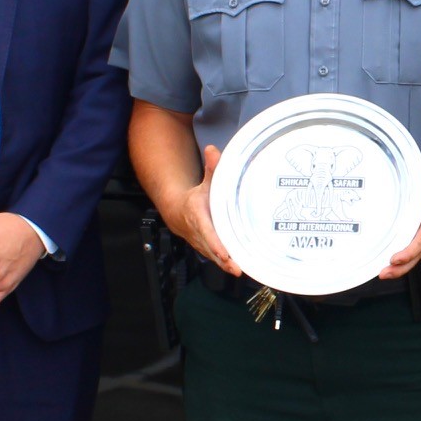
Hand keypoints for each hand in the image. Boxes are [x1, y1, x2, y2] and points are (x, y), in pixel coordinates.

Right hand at [165, 143, 238, 276]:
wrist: (177, 212)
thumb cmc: (196, 197)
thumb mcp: (205, 182)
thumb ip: (212, 168)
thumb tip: (213, 149)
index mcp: (198, 217)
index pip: (207, 232)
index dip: (215, 243)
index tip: (225, 253)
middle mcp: (199, 233)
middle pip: (213, 249)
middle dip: (225, 260)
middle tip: (238, 268)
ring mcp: (202, 244)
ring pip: (215, 258)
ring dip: (228, 266)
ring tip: (243, 271)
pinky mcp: (207, 250)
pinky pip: (218, 259)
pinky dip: (228, 265)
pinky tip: (243, 269)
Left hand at [378, 167, 420, 279]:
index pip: (419, 242)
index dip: (408, 252)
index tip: (395, 258)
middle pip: (414, 258)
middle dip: (399, 268)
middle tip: (384, 273)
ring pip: (410, 261)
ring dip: (397, 270)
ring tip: (381, 274)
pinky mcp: (417, 245)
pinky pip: (408, 258)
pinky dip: (397, 265)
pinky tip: (383, 267)